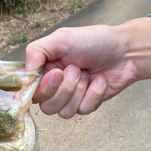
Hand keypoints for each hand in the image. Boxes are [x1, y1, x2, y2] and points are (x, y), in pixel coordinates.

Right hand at [26, 19, 150, 117]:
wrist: (125, 51)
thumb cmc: (94, 41)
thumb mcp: (61, 38)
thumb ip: (37, 51)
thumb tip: (25, 72)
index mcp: (44, 70)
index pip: (31, 92)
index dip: (42, 87)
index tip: (56, 73)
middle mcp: (54, 86)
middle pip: (46, 107)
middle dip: (64, 89)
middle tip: (76, 69)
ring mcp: (70, 97)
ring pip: (63, 112)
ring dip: (78, 92)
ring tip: (87, 73)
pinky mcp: (86, 104)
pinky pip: (82, 110)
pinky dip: (93, 94)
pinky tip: (99, 80)